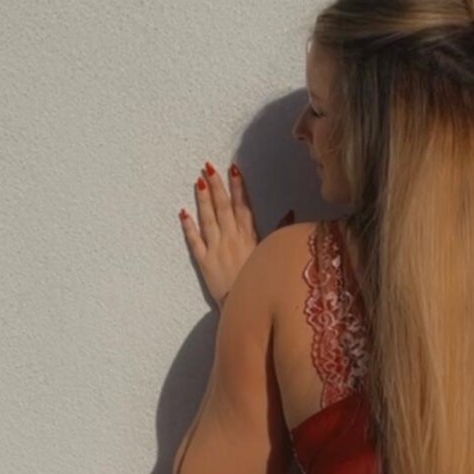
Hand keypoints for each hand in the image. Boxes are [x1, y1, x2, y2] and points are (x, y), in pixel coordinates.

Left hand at [179, 161, 294, 305]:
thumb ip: (280, 230)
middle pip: (223, 207)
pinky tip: (183, 212)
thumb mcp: (274, 253)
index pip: (244, 205)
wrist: (248, 306)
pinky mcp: (204, 262)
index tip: (233, 168)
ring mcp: (216, 249)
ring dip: (203, 199)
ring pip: (208, 219)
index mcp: (250, 236)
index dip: (238, 187)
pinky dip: (188, 227)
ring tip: (198, 181)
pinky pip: (194, 241)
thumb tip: (291, 212)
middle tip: (208, 166)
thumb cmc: (263, 281)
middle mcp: (232, 238)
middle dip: (217, 185)